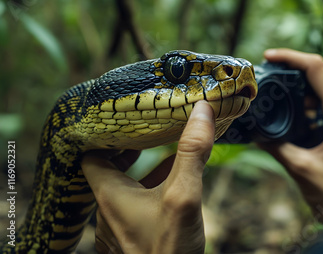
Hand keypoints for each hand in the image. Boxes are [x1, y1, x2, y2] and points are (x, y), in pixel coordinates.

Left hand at [81, 101, 214, 253]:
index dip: (108, 136)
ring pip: (127, 187)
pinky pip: (139, 204)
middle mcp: (108, 210)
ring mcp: (120, 226)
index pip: (93, 155)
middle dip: (131, 149)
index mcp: (109, 194)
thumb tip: (202, 110)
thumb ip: (191, 153)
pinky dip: (154, 189)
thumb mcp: (183, 196)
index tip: (129, 120)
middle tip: (150, 130)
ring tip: (168, 148)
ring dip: (145, 168)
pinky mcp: (134, 238)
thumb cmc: (167, 250)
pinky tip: (177, 183)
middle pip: (110, 169)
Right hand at [260, 48, 322, 226]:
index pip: (318, 69)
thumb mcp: (303, 170)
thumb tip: (255, 133)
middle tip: (268, 78)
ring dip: (300, 91)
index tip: (270, 56)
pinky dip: (308, 108)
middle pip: (320, 74)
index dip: (293, 57)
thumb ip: (278, 148)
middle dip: (292, 73)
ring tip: (276, 99)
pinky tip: (294, 120)